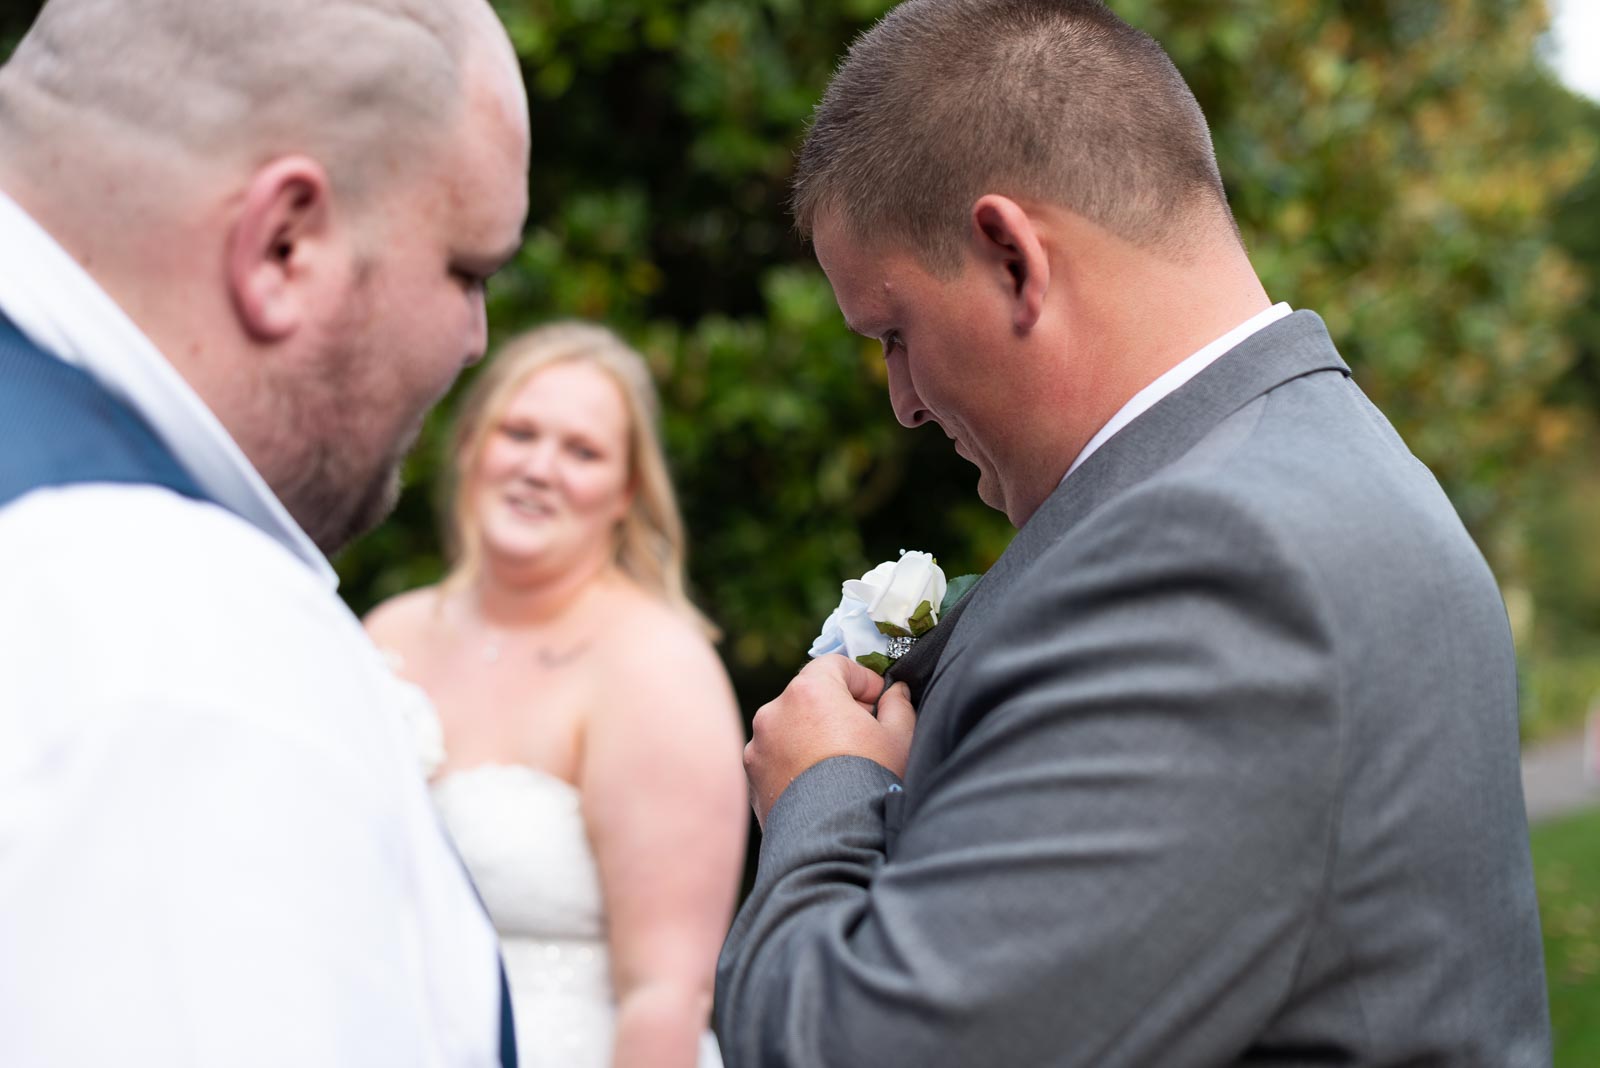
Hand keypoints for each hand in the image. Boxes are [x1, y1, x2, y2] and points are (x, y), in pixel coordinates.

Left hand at [744, 655, 916, 827]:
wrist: (834, 841)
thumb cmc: (869, 781)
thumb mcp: (899, 739)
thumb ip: (898, 706)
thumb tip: (895, 693)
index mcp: (809, 691)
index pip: (834, 665)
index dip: (861, 679)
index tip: (878, 700)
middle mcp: (774, 711)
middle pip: (808, 694)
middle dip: (836, 706)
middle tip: (864, 731)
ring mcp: (757, 745)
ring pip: (789, 726)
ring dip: (812, 734)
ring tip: (839, 763)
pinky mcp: (750, 776)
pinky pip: (776, 756)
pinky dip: (793, 760)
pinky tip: (818, 784)